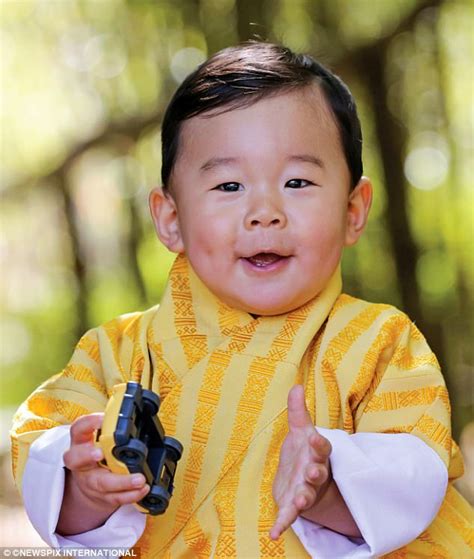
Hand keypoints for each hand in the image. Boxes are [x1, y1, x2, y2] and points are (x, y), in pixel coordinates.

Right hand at [61, 413, 149, 518]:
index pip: (78, 429)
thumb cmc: (98, 452)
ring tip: (139, 479)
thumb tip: (138, 411)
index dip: (88, 423)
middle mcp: (81, 462)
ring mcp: (90, 480)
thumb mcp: (99, 437)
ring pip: (101, 483)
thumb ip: (112, 427)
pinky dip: (130, 495)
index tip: (102, 419)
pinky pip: (115, 498)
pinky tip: (143, 489)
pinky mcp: (102, 496)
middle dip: (88, 455)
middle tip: (100, 453)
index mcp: (81, 441)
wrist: (90, 482)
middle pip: (78, 459)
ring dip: (121, 482)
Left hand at [269, 385, 331, 539]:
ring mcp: (305, 490)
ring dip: (303, 498)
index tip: (316, 438)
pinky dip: (282, 524)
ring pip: (306, 495)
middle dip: (316, 473)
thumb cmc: (304, 452)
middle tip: (313, 472)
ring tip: (299, 503)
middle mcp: (314, 473)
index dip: (320, 444)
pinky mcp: (294, 505)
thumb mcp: (300, 430)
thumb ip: (297, 411)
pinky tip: (273, 533)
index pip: (322, 448)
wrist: (305, 479)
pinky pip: (289, 515)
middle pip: (318, 473)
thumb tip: (296, 385)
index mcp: (317, 453)